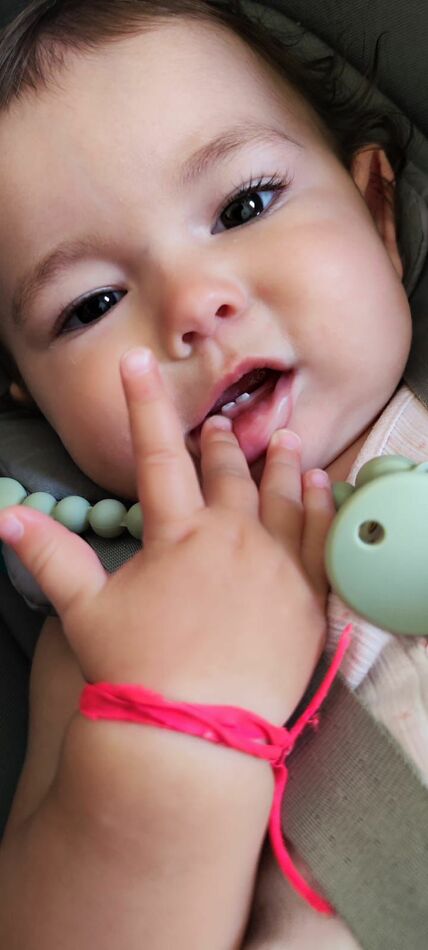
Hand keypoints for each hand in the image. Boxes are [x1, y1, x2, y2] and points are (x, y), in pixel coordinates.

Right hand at [0, 349, 334, 723]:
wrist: (197, 736)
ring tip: (283, 439)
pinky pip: (321, 537)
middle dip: (219, 442)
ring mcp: (277, 566)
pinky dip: (321, 505)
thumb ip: (50, 555)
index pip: (157, 455)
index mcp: (179, 536)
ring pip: (283, 496)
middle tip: (218, 425)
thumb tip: (4, 515)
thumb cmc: (137, 673)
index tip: (138, 363)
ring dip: (280, 463)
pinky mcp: (309, 597)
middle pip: (227, 473)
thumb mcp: (85, 611)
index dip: (143, 405)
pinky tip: (322, 486)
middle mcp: (233, 539)